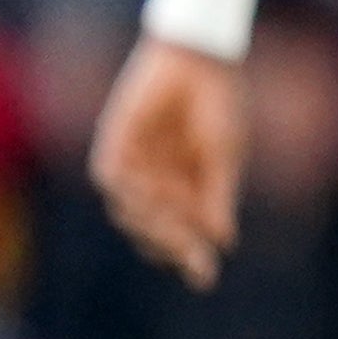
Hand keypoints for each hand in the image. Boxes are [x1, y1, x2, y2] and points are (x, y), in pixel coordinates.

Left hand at [89, 36, 248, 291]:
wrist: (198, 60)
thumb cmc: (221, 105)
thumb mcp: (225, 156)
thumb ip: (218, 197)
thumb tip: (223, 240)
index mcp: (190, 191)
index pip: (184, 236)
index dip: (192, 258)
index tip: (205, 278)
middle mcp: (159, 185)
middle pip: (154, 233)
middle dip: (172, 243)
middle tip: (189, 249)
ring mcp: (135, 168)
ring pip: (130, 214)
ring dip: (152, 218)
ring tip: (173, 211)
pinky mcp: (114, 147)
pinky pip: (112, 182)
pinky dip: (129, 192)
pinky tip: (150, 189)